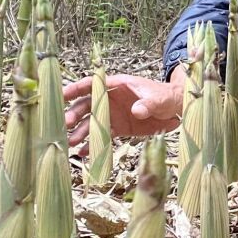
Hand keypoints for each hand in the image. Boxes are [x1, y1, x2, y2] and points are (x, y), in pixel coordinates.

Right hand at [63, 67, 185, 149]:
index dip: (76, 89)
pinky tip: (83, 152)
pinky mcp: (118, 128)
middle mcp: (110, 99)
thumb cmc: (166, 97)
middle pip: (87, 105)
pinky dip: (93, 144)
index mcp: (117, 85)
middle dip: (75, 113)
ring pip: (92, 122)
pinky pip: (103, 136)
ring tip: (71, 142)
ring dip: (81, 131)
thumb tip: (137, 110)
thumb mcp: (158, 98)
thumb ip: (147, 103)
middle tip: (67, 124)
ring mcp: (113, 114)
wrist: (175, 111)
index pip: (92, 84)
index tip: (62, 96)